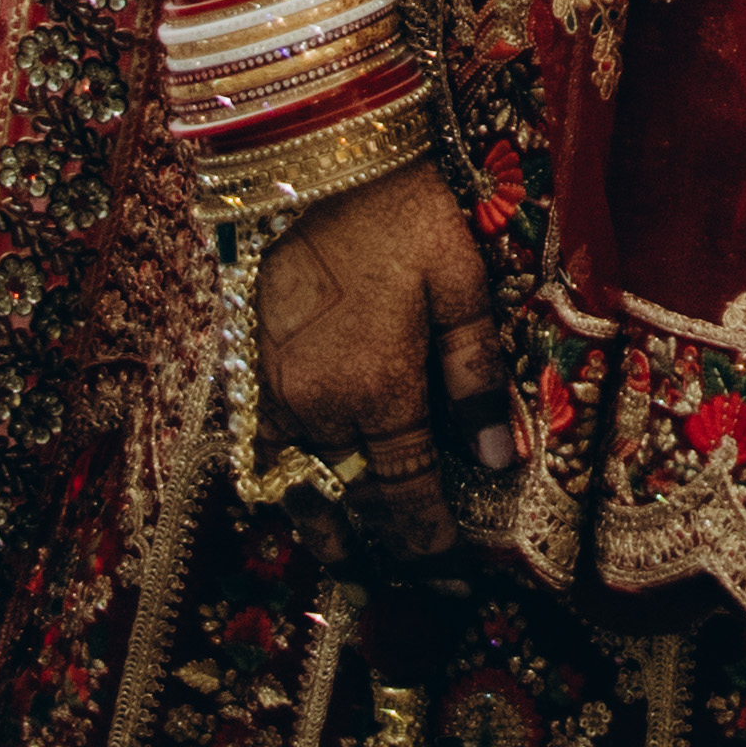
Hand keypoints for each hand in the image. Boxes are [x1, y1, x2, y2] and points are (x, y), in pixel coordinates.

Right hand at [255, 162, 512, 562]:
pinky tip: (304, 497)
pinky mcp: (249, 368)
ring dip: (327, 532)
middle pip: (352, 505)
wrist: (321, 158)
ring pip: (299, 490)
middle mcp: (318, 407)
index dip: (429, 544)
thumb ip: (476, 376)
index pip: (406, 496)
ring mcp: (274, 392)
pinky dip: (285, 488)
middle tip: (411, 588)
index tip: (453, 577)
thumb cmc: (405, 213)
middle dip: (383, 552)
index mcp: (378, 390)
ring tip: (352, 566)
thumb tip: (496, 461)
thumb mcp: (462, 283)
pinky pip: (264, 454)